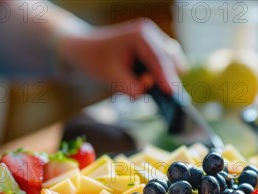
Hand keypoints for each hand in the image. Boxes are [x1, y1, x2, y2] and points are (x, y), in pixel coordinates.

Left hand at [58, 19, 184, 97]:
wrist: (86, 49)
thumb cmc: (96, 60)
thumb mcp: (110, 76)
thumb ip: (130, 86)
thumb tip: (146, 90)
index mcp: (140, 36)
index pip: (158, 58)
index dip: (166, 77)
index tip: (171, 93)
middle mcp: (150, 34)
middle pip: (170, 59)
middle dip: (167, 77)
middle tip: (163, 96)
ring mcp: (154, 39)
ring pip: (171, 62)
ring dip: (162, 77)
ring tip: (142, 85)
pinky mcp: (154, 48)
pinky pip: (165, 65)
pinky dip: (159, 75)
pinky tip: (143, 80)